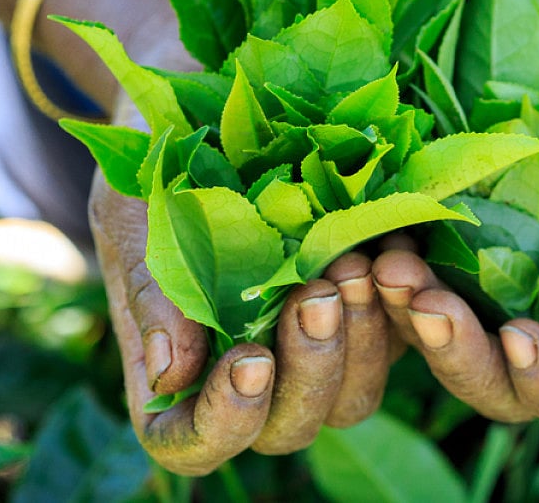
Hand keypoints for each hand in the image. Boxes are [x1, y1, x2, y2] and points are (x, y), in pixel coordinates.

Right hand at [91, 86, 393, 473]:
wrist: (211, 98)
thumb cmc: (156, 160)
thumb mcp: (135, 213)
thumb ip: (150, 289)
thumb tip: (170, 375)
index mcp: (179, 368)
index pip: (194, 441)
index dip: (224, 422)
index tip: (248, 360)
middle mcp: (250, 371)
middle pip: (288, 428)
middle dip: (310, 372)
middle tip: (316, 295)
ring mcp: (313, 344)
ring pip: (352, 396)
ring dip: (362, 342)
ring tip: (354, 264)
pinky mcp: (368, 307)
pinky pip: (401, 339)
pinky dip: (403, 306)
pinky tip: (394, 252)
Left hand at [372, 0, 538, 441]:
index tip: (522, 337)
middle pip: (510, 389)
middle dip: (465, 358)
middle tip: (427, 304)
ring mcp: (500, 292)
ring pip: (454, 348)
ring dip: (418, 322)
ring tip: (388, 268)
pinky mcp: (453, 253)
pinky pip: (421, 288)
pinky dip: (395, 281)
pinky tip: (370, 246)